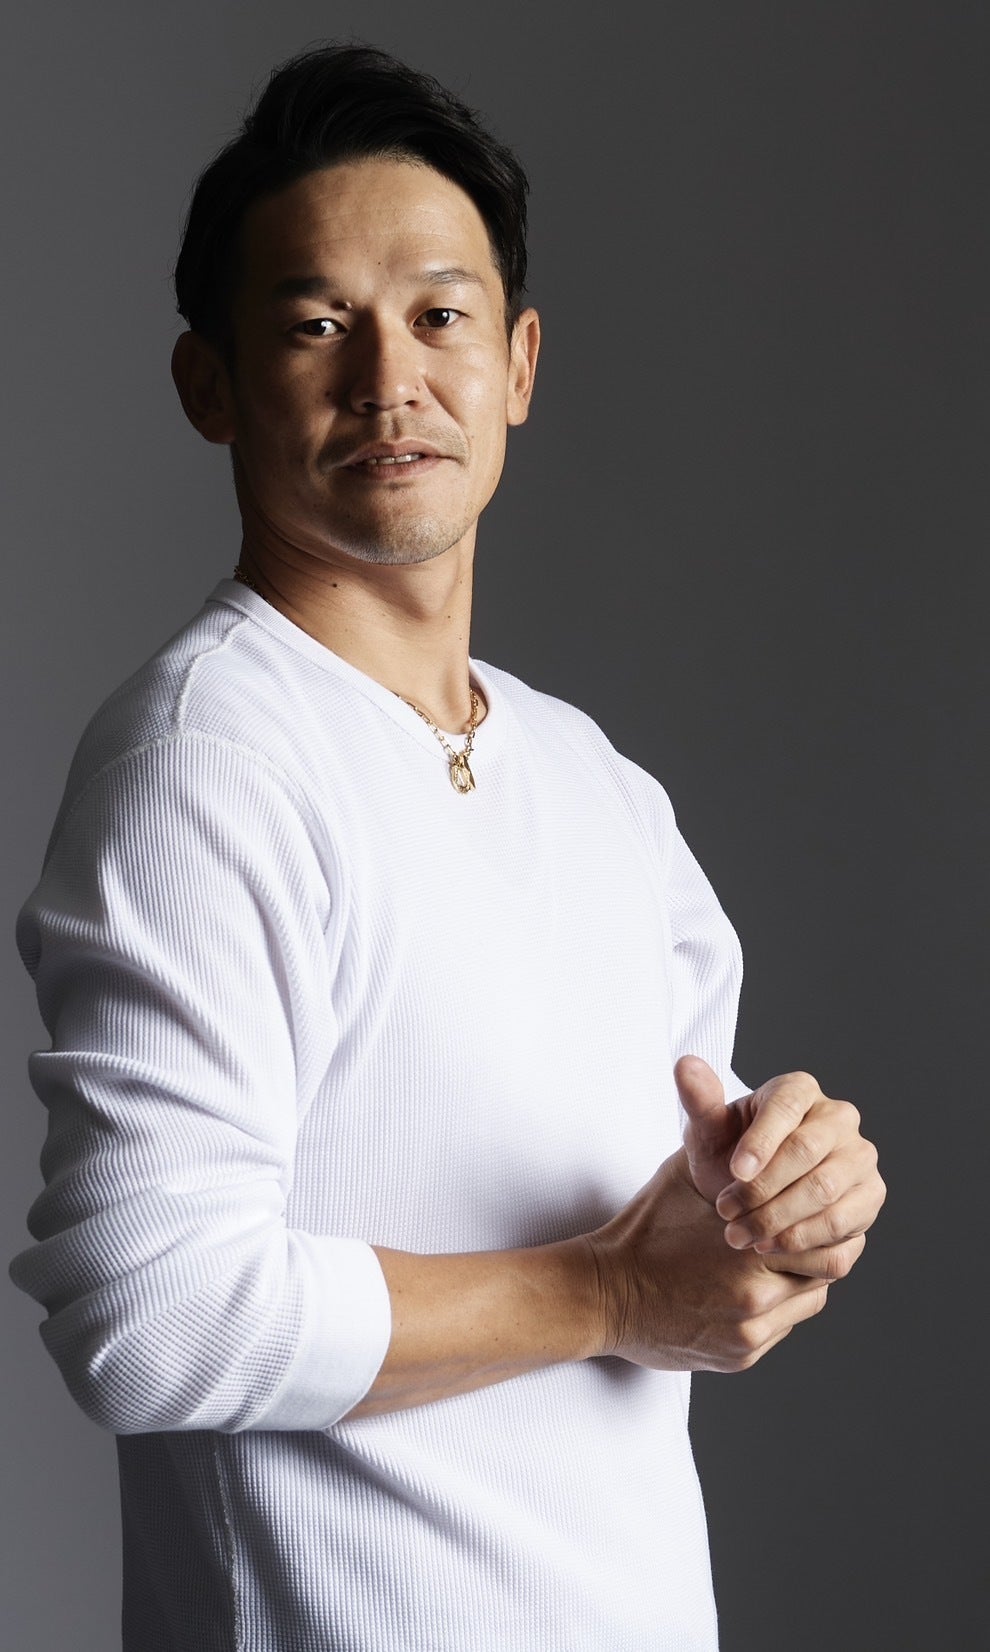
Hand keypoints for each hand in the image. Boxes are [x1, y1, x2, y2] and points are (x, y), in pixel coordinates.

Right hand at [585, 1151, 829, 1372]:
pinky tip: (752, 1283)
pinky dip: (777, 1307)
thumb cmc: (645, 1228)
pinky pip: (780, 1328)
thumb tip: (701, 1067)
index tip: (816, 1205)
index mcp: (747, 1252)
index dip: (823, 1221)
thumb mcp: (682, 1173)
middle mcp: (754, 1299)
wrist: (602, 1294)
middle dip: (818, 1250)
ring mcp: (748, 1333)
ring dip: (799, 1280)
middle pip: (824, 1275)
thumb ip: (713, 1128)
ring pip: (807, 1303)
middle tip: (808, 1228)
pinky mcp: (740, 1357)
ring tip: (779, 1255)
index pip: (825, 1242)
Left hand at [675, 1055, 884, 1277]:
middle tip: (726, 1213)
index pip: (785, 1107)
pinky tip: (769, 1246)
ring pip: (824, 1190)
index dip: (760, 1142)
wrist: (755, 1199)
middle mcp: (838, 1117)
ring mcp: (859, 1156)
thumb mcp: (709, 1133)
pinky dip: (801, 1239)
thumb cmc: (732, 1158)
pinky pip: (842, 1221)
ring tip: (741, 1235)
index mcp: (799, 1090)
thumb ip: (699, 1100)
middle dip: (761, 1189)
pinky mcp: (869, 1195)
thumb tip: (686, 1065)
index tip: (735, 1172)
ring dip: (777, 1218)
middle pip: (805, 1151)